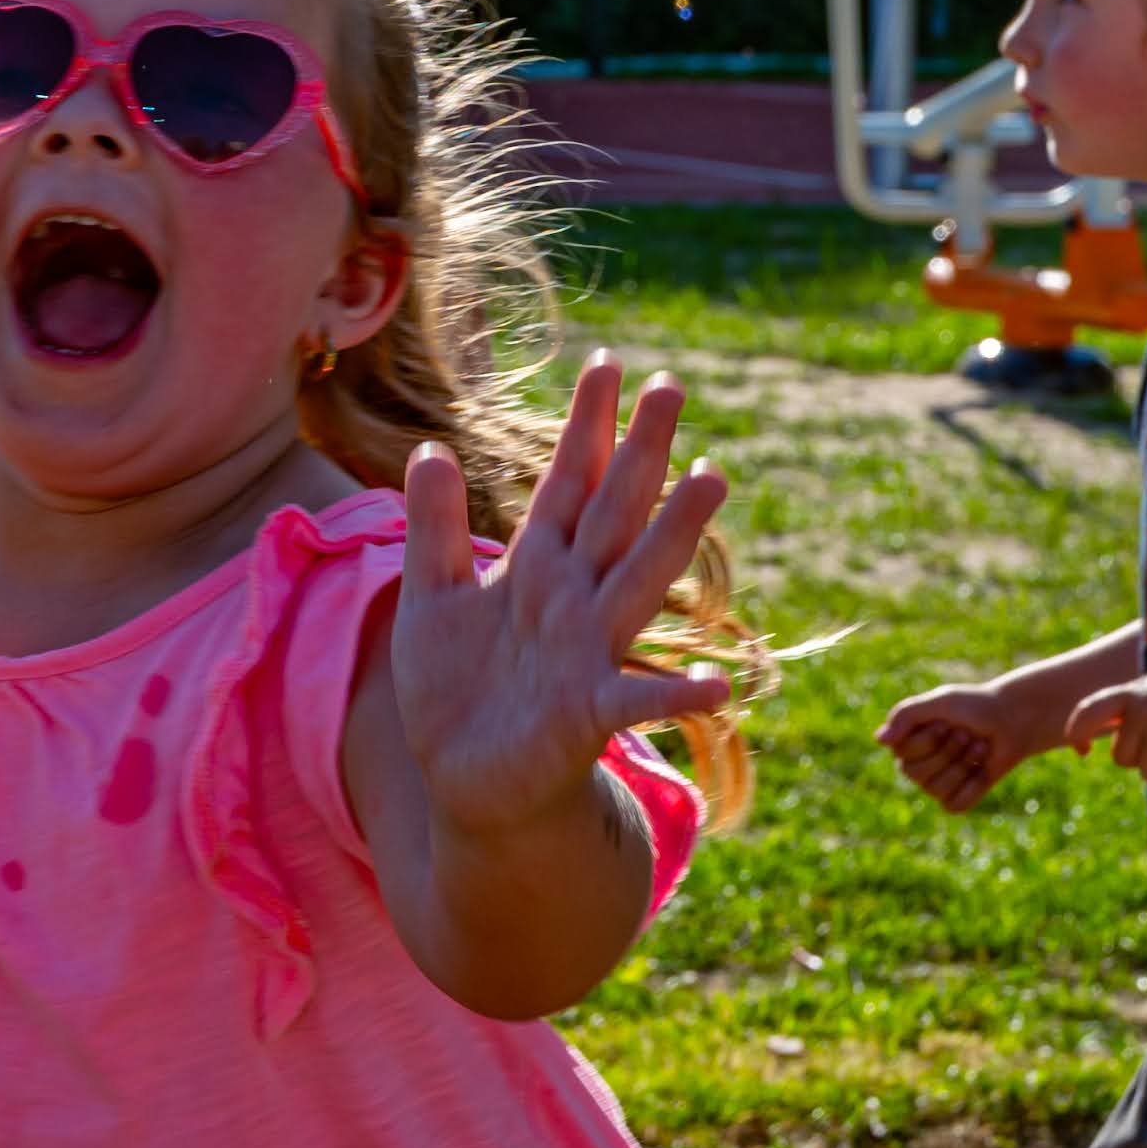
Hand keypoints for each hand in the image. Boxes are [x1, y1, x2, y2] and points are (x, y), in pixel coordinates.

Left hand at [390, 357, 731, 837]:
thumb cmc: (454, 691)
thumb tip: (430, 447)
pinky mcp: (586, 714)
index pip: (567, 481)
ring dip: (673, 531)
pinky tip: (717, 684)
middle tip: (671, 385)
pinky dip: (677, 695)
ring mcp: (586, 653)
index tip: (609, 363)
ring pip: (637, 579)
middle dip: (639, 451)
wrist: (465, 784)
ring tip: (710, 478)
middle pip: (612, 512)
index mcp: (535, 567)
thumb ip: (433, 526)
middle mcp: (572, 599)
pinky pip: (636, 701)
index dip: (585, 425)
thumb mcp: (429, 597)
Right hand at [874, 677, 1059, 811]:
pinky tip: (982, 768)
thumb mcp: (940, 702)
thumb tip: (879, 740)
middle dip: (947, 752)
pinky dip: (973, 786)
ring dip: (962, 766)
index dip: (928, 740)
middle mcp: (915, 764)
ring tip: (978, 746)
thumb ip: (906, 716)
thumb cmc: (974, 707)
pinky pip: (955, 804)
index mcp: (905, 740)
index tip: (948, 722)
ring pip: (936, 790)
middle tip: (967, 734)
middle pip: (916, 774)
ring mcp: (935, 784)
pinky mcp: (957, 800)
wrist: (1012, 721)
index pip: (902, 753)